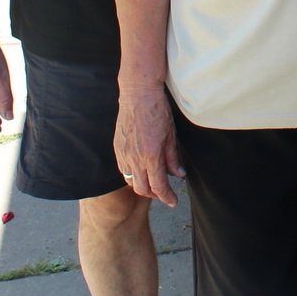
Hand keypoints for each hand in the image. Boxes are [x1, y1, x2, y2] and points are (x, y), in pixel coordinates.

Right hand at [114, 86, 184, 206]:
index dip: (167, 197)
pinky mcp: (117, 148)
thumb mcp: (171, 135)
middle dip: (154, 194)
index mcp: (151, 156)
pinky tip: (141, 168)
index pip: (158, 186)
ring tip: (152, 180)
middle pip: (142, 189)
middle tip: (164, 192)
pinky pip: (123, 169)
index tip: (173, 201)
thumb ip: (173, 158)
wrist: (138, 94)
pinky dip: (132, 174)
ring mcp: (124, 153)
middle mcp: (135, 158)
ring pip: (130, 181)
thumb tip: (179, 175)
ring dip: (142, 185)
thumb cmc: (157, 111)